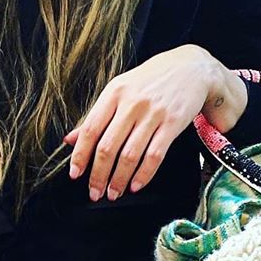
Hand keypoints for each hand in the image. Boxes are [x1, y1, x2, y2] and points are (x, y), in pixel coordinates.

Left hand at [63, 45, 246, 200]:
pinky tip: (135, 186)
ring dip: (119, 180)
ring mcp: (153, 114)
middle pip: (108, 146)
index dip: (80, 155)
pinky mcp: (173, 124)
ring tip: (113, 193)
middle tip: (94, 193)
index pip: (90, 129)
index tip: (75, 174)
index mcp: (114, 93)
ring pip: (130, 155)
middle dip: (98, 175)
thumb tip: (70, 139)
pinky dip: (143, 175)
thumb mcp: (120, 89)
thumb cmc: (151, 80)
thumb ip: (96, 115)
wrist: (191, 67)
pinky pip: (154, 156)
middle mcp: (132, 103)